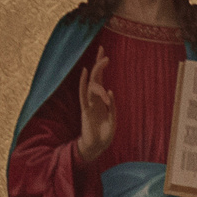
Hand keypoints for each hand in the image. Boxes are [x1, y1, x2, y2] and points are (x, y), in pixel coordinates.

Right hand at [75, 51, 114, 165]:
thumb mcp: (113, 120)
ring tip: (102, 60)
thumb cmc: (105, 134)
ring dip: (97, 71)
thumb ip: (112, 107)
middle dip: (99, 63)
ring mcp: (89, 103)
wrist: (97, 146)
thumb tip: (110, 91)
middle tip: (102, 49)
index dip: (102, 68)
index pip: (101, 80)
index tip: (105, 55)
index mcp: (101, 100)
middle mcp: (94, 99)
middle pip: (95, 77)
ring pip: (91, 83)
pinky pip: (83, 93)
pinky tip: (85, 71)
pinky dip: (84, 83)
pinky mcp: (85, 109)